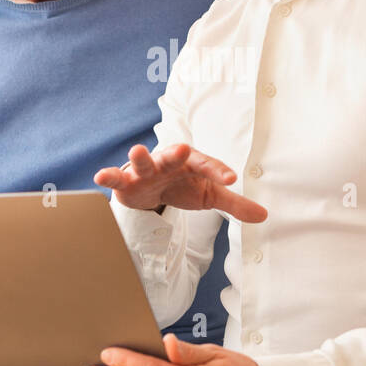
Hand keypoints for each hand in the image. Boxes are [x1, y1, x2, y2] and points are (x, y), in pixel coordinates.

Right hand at [94, 143, 266, 222]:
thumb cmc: (182, 186)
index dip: (219, 171)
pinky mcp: (127, 182)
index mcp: (192, 164)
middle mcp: (169, 163)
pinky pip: (117, 177)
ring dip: (140, 157)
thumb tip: (265, 216)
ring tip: (137, 150)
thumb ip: (234, 204)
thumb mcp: (209, 195)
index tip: (231, 178)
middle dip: (177, 152)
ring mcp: (146, 170)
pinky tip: (100, 176)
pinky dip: (109, 176)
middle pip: (174, 155)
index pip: (208, 166)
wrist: (152, 191)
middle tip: (183, 149)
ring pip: (144, 162)